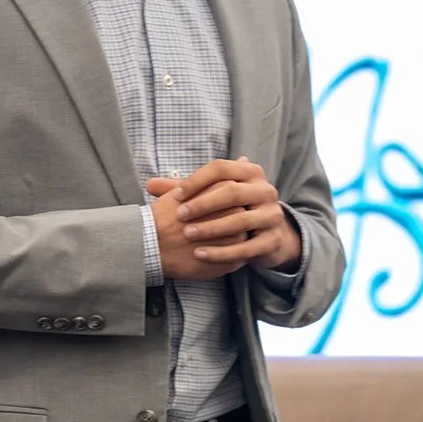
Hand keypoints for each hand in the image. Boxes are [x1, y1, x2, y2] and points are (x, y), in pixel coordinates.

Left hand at [147, 157, 301, 273]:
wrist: (267, 235)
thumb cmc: (232, 209)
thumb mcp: (212, 195)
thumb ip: (183, 189)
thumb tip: (149, 184)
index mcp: (250, 173)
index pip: (221, 168)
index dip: (196, 180)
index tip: (175, 195)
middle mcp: (266, 190)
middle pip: (233, 191)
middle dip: (204, 204)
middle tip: (180, 215)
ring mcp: (272, 215)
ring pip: (241, 220)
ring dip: (212, 228)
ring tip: (188, 234)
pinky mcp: (273, 240)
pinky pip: (246, 248)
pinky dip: (222, 252)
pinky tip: (200, 254)